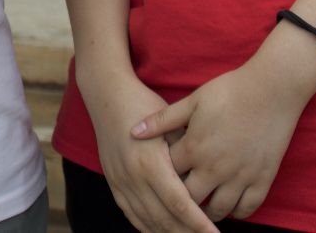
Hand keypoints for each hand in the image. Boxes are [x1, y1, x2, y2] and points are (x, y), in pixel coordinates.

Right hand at [88, 75, 216, 232]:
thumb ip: (186, 155)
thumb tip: (208, 181)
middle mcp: (133, 177)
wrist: (107, 95)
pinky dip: (149, 228)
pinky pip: (132, 215)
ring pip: (148, 222)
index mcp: (151, 163)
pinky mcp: (113, 184)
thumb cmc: (144, 104)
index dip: (199, 224)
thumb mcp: (170, 126)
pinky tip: (164, 231)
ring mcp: (120, 182)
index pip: (179, 204)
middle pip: (164, 219)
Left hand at [134, 53, 314, 222]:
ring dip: (207, 213)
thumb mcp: (193, 101)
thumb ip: (162, 120)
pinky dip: (237, 212)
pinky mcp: (263, 179)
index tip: (158, 179)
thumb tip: (133, 131)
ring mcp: (241, 176)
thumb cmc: (229, 90)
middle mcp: (215, 168)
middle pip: (190, 200)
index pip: (168, 176)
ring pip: (218, 210)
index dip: (162, 178)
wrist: (272, 88)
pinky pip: (247, 209)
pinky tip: (229, 206)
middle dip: (181, 201)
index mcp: (195, 148)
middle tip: (176, 201)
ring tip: (199, 210)